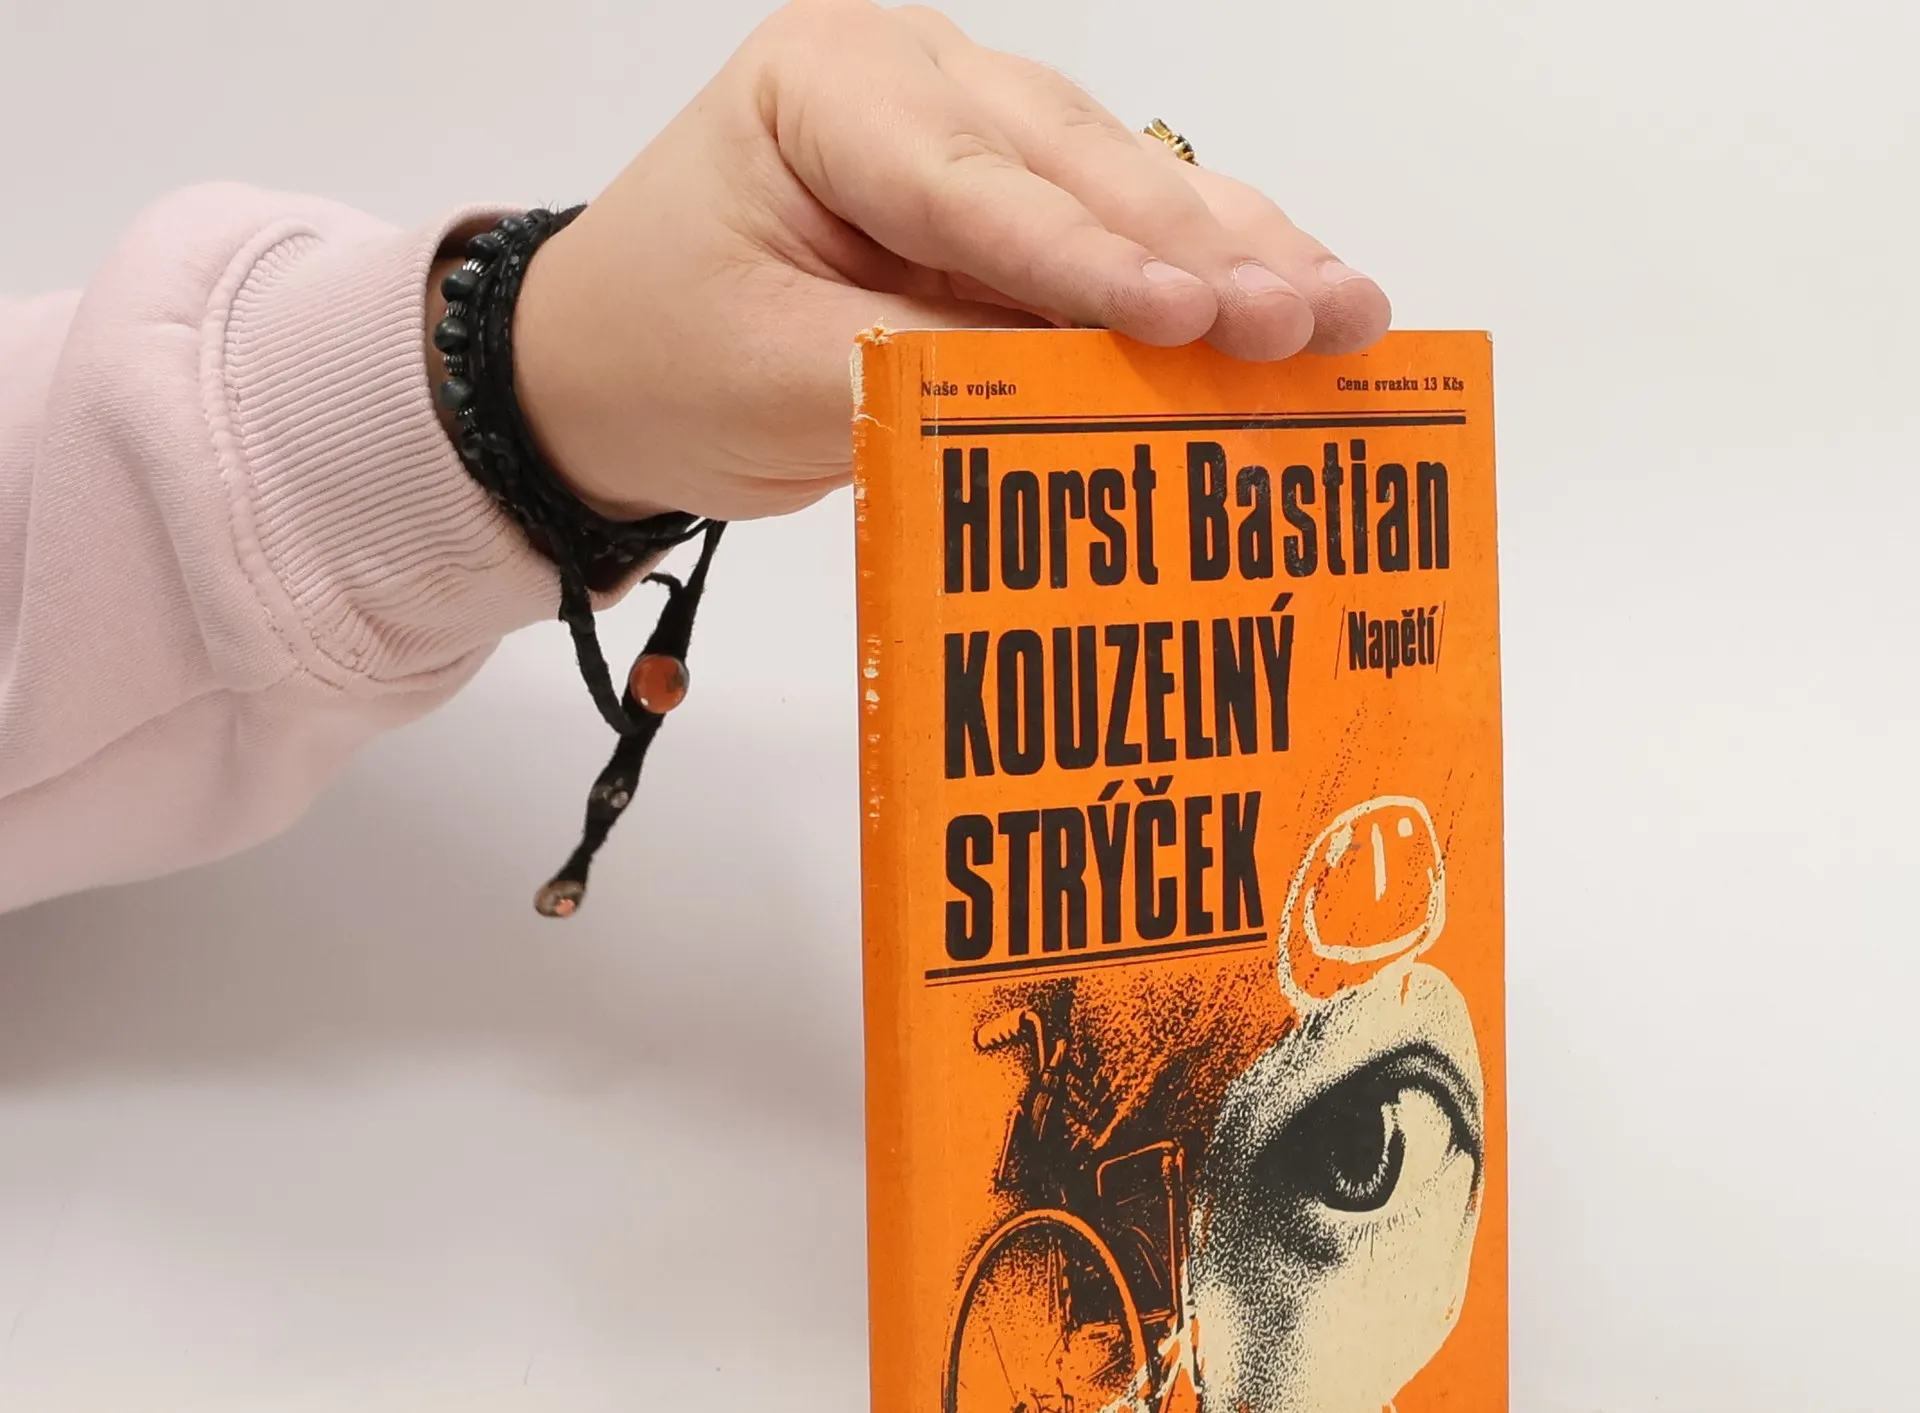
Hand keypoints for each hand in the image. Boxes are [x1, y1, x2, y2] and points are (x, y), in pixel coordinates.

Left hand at [506, 0, 1391, 522]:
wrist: (602, 369)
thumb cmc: (658, 356)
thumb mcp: (774, 377)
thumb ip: (927, 375)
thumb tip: (1087, 392)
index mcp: (830, 87)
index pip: (975, 183)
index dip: (1092, 259)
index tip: (1193, 316)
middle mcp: (917, 82)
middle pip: (1079, 169)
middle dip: (1201, 253)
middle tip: (1310, 319)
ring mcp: (972, 133)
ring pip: (1124, 187)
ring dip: (1238, 256)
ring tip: (1347, 311)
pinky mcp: (1004, 205)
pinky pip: (1115, 233)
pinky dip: (1204, 276)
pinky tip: (1299, 300)